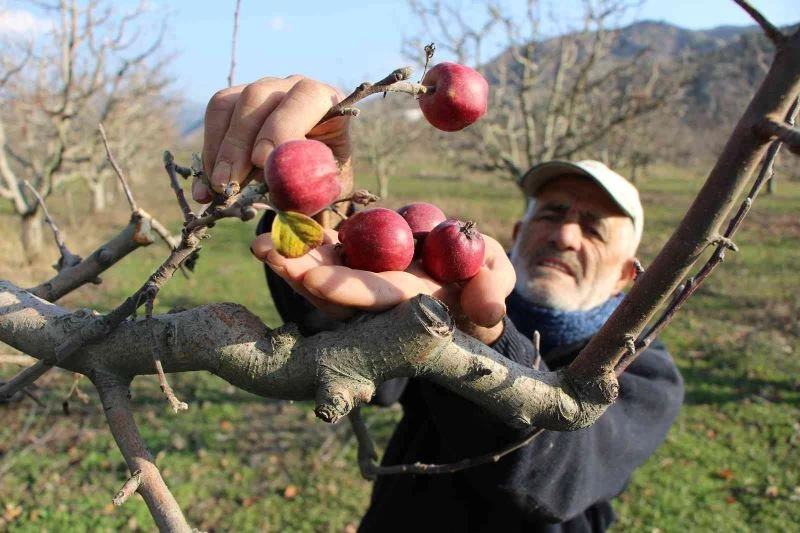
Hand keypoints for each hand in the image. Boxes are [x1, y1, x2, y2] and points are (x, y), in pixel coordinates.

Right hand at [196, 75, 352, 203]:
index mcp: (326, 100)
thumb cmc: (327, 176)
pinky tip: (208, 187)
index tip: (263, 162)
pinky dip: (209, 152)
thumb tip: (281, 186)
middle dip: (239, 142)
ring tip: (218, 187)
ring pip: (228, 104)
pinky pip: (215, 116)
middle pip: (256, 97)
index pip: (304, 98)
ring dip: (219, 149)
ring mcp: (261, 90)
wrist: (315, 174)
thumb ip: (313, 185)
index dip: (281, 128)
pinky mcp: (236, 101)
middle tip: (230, 182)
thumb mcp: (330, 185)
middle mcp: (291, 86)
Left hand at [251, 229, 515, 344]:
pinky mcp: (356, 259)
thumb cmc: (483, 284)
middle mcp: (379, 298)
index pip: (378, 299)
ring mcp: (364, 278)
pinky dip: (303, 236)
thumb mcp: (494, 283)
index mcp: (412, 304)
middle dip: (299, 272)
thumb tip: (488, 311)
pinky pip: (324, 248)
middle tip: (265, 250)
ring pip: (322, 269)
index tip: (316, 279)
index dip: (349, 290)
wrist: (463, 279)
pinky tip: (278, 217)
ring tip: (260, 239)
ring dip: (292, 255)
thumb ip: (491, 291)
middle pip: (333, 289)